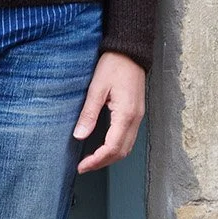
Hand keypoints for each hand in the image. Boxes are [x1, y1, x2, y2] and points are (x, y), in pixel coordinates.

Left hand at [74, 50, 145, 172]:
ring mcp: (138, 117)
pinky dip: (116, 148)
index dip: (97, 160)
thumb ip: (89, 113)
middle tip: (84, 166)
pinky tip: (103, 146)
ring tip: (92, 160)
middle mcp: (135, 119)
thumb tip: (79, 135)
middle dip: (103, 163)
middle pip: (121, 152)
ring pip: (126, 147)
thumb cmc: (114, 65)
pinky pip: (128, 138)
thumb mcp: (97, 88)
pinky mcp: (136, 113)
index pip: (112, 147)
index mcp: (126, 114)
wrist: (130, 51)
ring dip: (110, 157)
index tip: (82, 166)